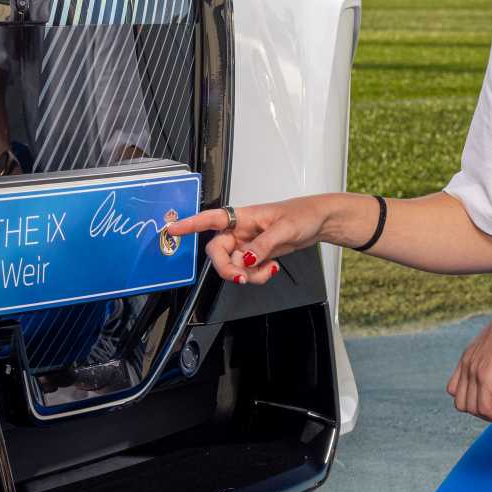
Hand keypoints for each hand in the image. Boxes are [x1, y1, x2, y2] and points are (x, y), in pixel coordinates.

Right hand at [162, 194, 334, 284]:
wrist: (319, 222)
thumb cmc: (302, 215)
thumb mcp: (284, 229)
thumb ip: (262, 245)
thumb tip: (245, 260)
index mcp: (243, 216)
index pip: (211, 219)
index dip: (190, 224)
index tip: (173, 229)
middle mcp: (240, 231)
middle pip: (218, 252)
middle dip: (227, 268)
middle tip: (241, 276)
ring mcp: (247, 244)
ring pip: (232, 265)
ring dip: (246, 275)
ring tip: (266, 270)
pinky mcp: (256, 255)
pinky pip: (246, 271)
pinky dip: (256, 276)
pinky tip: (270, 268)